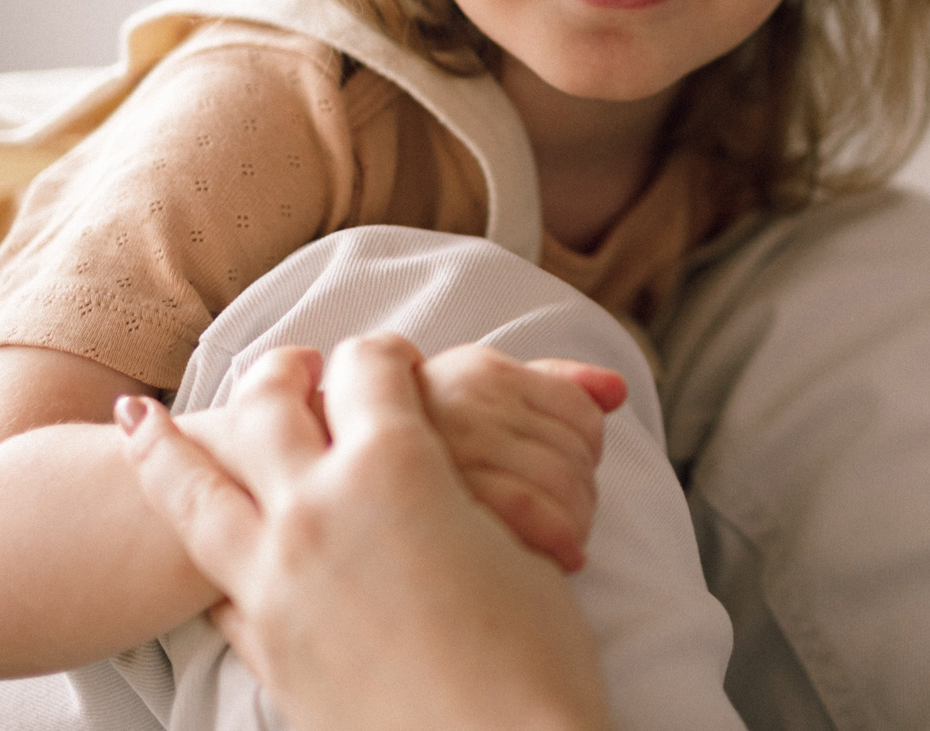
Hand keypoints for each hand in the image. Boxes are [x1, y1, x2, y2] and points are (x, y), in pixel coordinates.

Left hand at [118, 335, 608, 730]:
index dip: (382, 355)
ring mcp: (273, 579)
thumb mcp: (522, 542)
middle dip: (280, 371)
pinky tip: (190, 543)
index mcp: (394, 465)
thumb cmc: (531, 658)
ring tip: (134, 418)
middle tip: (290, 365)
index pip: (368, 369)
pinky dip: (197, 548)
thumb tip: (462, 476)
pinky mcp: (260, 646)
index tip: (388, 360)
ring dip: (163, 445)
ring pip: (190, 490)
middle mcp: (316, 507)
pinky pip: (210, 580)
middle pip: (270, 404)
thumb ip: (474, 489)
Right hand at [418, 344, 625, 570]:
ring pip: (562, 483)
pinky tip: (563, 560)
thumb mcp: (470, 403)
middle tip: (569, 520)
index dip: (587, 452)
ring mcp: (447, 452)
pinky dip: (564, 540)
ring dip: (577, 520)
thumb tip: (617, 390)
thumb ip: (549, 386)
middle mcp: (462, 402)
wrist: (313, 508)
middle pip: (574, 452)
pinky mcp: (438, 508)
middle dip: (583, 494)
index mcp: (473, 370)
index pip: (579, 410)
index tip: (569, 477)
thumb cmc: (401, 460)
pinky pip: (537, 516)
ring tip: (561, 540)